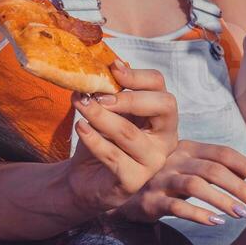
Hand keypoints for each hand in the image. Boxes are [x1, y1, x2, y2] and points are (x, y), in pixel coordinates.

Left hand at [65, 64, 179, 213]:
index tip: (112, 69)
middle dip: (129, 97)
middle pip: (164, 106)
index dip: (138, 75)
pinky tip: (80, 127)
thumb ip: (111, 91)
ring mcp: (153, 161)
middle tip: (98, 95)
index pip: (160, 86)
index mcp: (162, 116)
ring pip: (130, 133)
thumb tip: (112, 64)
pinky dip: (93, 140)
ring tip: (81, 105)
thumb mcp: (107, 111)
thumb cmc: (100, 139)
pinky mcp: (134, 180)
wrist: (83, 178)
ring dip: (101, 116)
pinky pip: (113, 157)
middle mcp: (165, 138)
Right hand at [115, 140, 245, 225]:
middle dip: (242, 187)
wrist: (119, 189)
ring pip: (196, 185)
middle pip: (214, 169)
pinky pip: (177, 206)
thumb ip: (214, 168)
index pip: (223, 153)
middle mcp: (175, 159)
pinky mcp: (150, 199)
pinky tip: (216, 222)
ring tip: (242, 214)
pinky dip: (198, 214)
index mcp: (187, 148)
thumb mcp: (187, 167)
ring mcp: (161, 178)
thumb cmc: (161, 177)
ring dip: (223, 200)